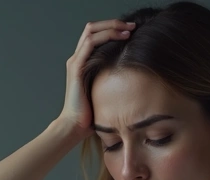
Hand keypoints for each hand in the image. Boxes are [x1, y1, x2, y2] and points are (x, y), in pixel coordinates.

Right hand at [57, 19, 134, 135]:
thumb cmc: (92, 115)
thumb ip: (113, 79)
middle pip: (93, 28)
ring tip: (129, 28)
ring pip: (92, 31)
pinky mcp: (76, 67)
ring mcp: (76, 61)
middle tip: (132, 25)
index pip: (95, 35)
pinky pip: (91, 43)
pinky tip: (122, 37)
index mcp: (82, 62)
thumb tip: (134, 75)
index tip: (132, 30)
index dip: (112, 28)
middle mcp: (77, 58)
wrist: (75, 127)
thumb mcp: (106, 91)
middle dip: (114, 23)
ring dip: (112, 26)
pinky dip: (107, 35)